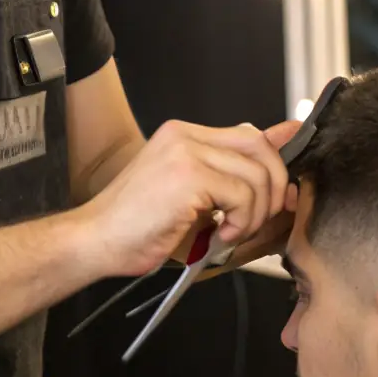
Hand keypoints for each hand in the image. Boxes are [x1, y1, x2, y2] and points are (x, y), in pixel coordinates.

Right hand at [68, 119, 293, 280]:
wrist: (96, 240)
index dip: (274, 163)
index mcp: (183, 136)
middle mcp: (185, 135)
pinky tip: (218, 235)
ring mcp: (186, 151)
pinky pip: (243, 194)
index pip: (249, 135)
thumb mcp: (192, 200)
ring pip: (257, 173)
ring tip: (231, 232)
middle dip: (274, 187)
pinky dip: (241, 222)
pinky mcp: (188, 174)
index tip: (281, 193)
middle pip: (260, 146)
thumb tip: (277, 180)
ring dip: (256, 213)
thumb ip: (229, 183)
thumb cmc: (138, 228)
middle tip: (258, 220)